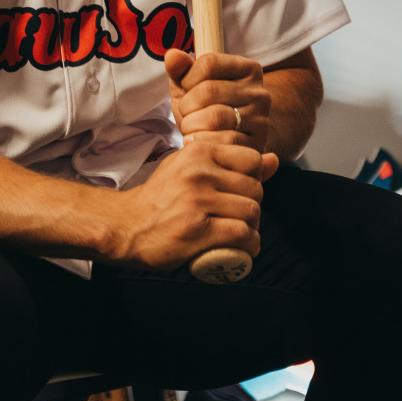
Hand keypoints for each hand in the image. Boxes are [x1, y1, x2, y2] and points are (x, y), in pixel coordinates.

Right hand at [107, 140, 277, 270]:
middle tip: (241, 218)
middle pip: (255, 188)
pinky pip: (241, 234)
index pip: (252, 159)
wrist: (127, 225)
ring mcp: (198, 201)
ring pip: (251, 212)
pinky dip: (250, 245)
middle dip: (255, 206)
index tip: (242, 193)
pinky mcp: (198, 231)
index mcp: (198, 151)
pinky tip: (245, 249)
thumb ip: (228, 160)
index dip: (255, 178)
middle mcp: (199, 172)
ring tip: (243, 234)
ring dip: (254, 227)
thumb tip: (274, 158)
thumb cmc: (162, 196)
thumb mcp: (191, 167)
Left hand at [164, 48, 274, 159]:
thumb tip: (172, 55)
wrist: (230, 141)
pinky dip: (202, 142)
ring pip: (215, 117)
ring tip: (190, 128)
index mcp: (248, 69)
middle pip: (209, 90)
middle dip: (187, 105)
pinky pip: (222, 141)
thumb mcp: (191, 85)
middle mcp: (259, 92)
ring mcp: (260, 119)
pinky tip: (198, 141)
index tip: (186, 90)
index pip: (209, 63)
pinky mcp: (256, 143)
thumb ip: (180, 69)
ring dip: (192, 125)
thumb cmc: (207, 108)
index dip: (188, 78)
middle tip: (186, 114)